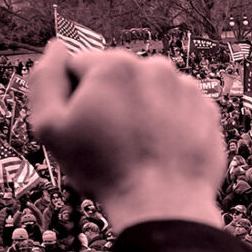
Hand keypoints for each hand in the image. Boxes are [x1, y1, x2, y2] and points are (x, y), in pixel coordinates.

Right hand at [28, 42, 226, 230]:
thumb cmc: (105, 169)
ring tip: (137, 146)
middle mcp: (156, 67)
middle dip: (109, 101)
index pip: (78, 68)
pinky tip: (160, 148)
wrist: (164, 203)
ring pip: (149, 92)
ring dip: (140, 110)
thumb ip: (44, 79)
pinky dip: (168, 123)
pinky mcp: (207, 110)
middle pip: (117, 78)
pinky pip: (177, 109)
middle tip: (109, 140)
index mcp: (115, 64)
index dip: (72, 98)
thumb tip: (56, 48)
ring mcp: (186, 88)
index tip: (81, 125)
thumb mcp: (50, 126)